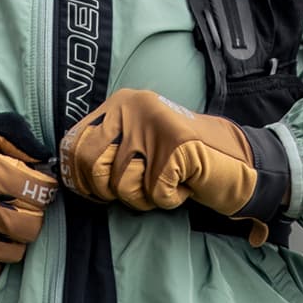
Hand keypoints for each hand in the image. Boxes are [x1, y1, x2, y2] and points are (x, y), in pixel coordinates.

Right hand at [0, 113, 56, 281]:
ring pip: (14, 252)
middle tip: (21, 211)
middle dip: (32, 217)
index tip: (39, 189)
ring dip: (13, 241)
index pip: (40, 190)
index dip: (45, 189)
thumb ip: (5, 140)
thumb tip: (39, 155)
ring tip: (2, 230)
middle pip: (32, 226)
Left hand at [58, 89, 288, 246]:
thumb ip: (104, 149)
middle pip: (93, 166)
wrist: (237, 161)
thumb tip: (64, 170)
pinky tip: (184, 184)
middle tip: (139, 187)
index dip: (79, 177)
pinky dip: (170, 199)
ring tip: (166, 181)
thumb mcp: (135, 143)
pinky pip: (154, 195)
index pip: (75, 144)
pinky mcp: (176, 148)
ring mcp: (155, 125)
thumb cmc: (180, 160)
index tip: (93, 192)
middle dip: (113, 189)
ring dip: (145, 196)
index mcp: (119, 103)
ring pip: (123, 185)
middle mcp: (133, 106)